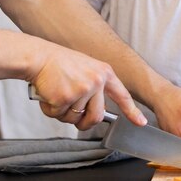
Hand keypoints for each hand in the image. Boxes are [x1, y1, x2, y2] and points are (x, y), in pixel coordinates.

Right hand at [30, 44, 145, 130]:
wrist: (40, 57)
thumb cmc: (60, 64)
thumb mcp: (87, 69)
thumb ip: (96, 87)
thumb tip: (100, 112)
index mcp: (104, 73)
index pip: (122, 95)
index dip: (132, 111)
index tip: (140, 122)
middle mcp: (96, 81)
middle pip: (96, 117)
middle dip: (84, 123)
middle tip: (75, 119)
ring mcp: (81, 90)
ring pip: (74, 118)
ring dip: (63, 113)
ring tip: (57, 95)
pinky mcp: (65, 98)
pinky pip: (58, 115)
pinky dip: (50, 110)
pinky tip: (48, 95)